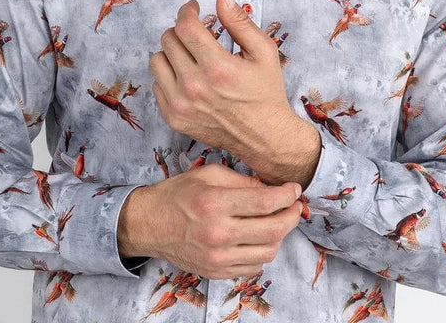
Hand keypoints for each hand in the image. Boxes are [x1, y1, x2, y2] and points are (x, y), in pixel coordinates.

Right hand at [117, 164, 301, 278]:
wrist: (150, 224)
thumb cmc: (179, 194)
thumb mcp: (209, 175)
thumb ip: (242, 181)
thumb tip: (271, 190)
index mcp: (216, 204)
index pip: (265, 202)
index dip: (287, 195)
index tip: (295, 189)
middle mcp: (219, 234)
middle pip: (273, 230)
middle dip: (292, 216)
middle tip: (295, 206)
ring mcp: (218, 258)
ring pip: (268, 252)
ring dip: (280, 235)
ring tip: (278, 220)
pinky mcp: (216, 272)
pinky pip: (253, 266)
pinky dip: (263, 251)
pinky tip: (259, 237)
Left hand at [150, 0, 320, 185]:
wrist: (264, 136)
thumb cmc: (266, 92)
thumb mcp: (263, 51)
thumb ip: (239, 21)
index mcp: (217, 67)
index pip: (186, 27)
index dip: (188, 11)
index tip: (194, 9)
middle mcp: (194, 87)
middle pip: (169, 40)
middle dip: (182, 30)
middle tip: (197, 34)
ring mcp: (181, 105)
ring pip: (157, 61)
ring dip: (172, 52)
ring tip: (190, 56)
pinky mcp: (173, 118)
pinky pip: (156, 85)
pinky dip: (169, 76)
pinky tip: (188, 77)